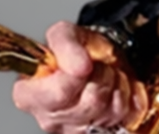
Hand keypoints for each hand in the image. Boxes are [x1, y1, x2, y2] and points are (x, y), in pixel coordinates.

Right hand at [12, 21, 147, 133]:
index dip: (75, 77)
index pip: (58, 94)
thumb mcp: (66, 34)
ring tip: (106, 75)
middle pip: (88, 104)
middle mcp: (49, 119)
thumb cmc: (79, 51)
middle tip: (96, 66)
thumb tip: (77, 65)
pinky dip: (128, 99)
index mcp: (29, 95)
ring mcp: (75, 131)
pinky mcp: (101, 133)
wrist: (102, 58)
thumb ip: (65, 44)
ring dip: (116, 85)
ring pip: (109, 112)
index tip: (85, 63)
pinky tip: (115, 90)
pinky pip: (125, 118)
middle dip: (100, 77)